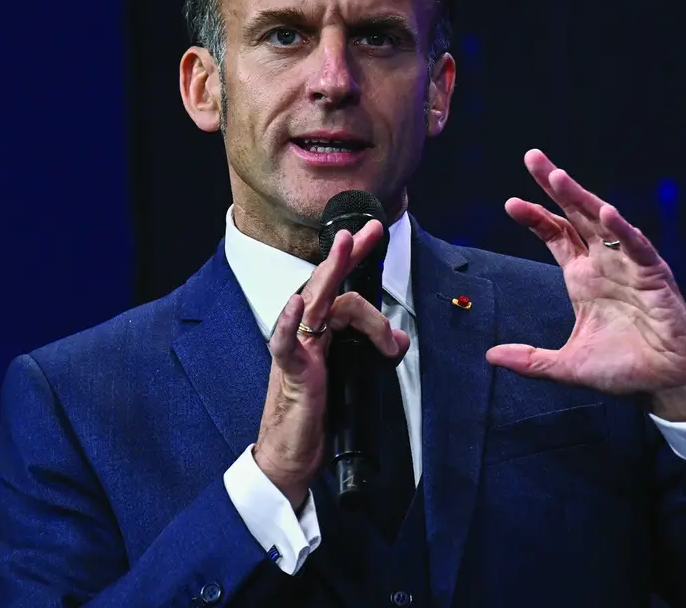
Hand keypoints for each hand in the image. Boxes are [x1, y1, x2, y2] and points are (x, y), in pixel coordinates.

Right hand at [254, 220, 410, 508]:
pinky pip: (285, 343)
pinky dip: (289, 322)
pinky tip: (297, 304)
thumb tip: (400, 339)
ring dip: (332, 274)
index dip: (354, 258)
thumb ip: (376, 352)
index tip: (372, 232)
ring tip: (346, 248)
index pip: (340, 287)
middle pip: (325, 284)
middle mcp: (306, 334)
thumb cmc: (316, 415)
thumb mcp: (356, 377)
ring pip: (315, 304)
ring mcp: (296, 350)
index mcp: (321, 332)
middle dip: (346, 253)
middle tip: (366, 230)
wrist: (291, 456)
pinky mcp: (289, 373)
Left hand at [486, 149, 685, 421]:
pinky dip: (623, 230)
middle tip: (532, 157)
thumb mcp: (568, 365)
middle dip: (554, 186)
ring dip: (582, 198)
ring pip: (603, 222)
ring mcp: (629, 265)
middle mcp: (605, 263)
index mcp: (583, 276)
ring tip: (558, 177)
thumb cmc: (625, 366)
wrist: (667, 382)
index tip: (511, 203)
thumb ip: (531, 360)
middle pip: (576, 214)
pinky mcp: (655, 276)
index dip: (535, 217)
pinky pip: (638, 247)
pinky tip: (607, 213)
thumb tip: (491, 356)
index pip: (556, 235)